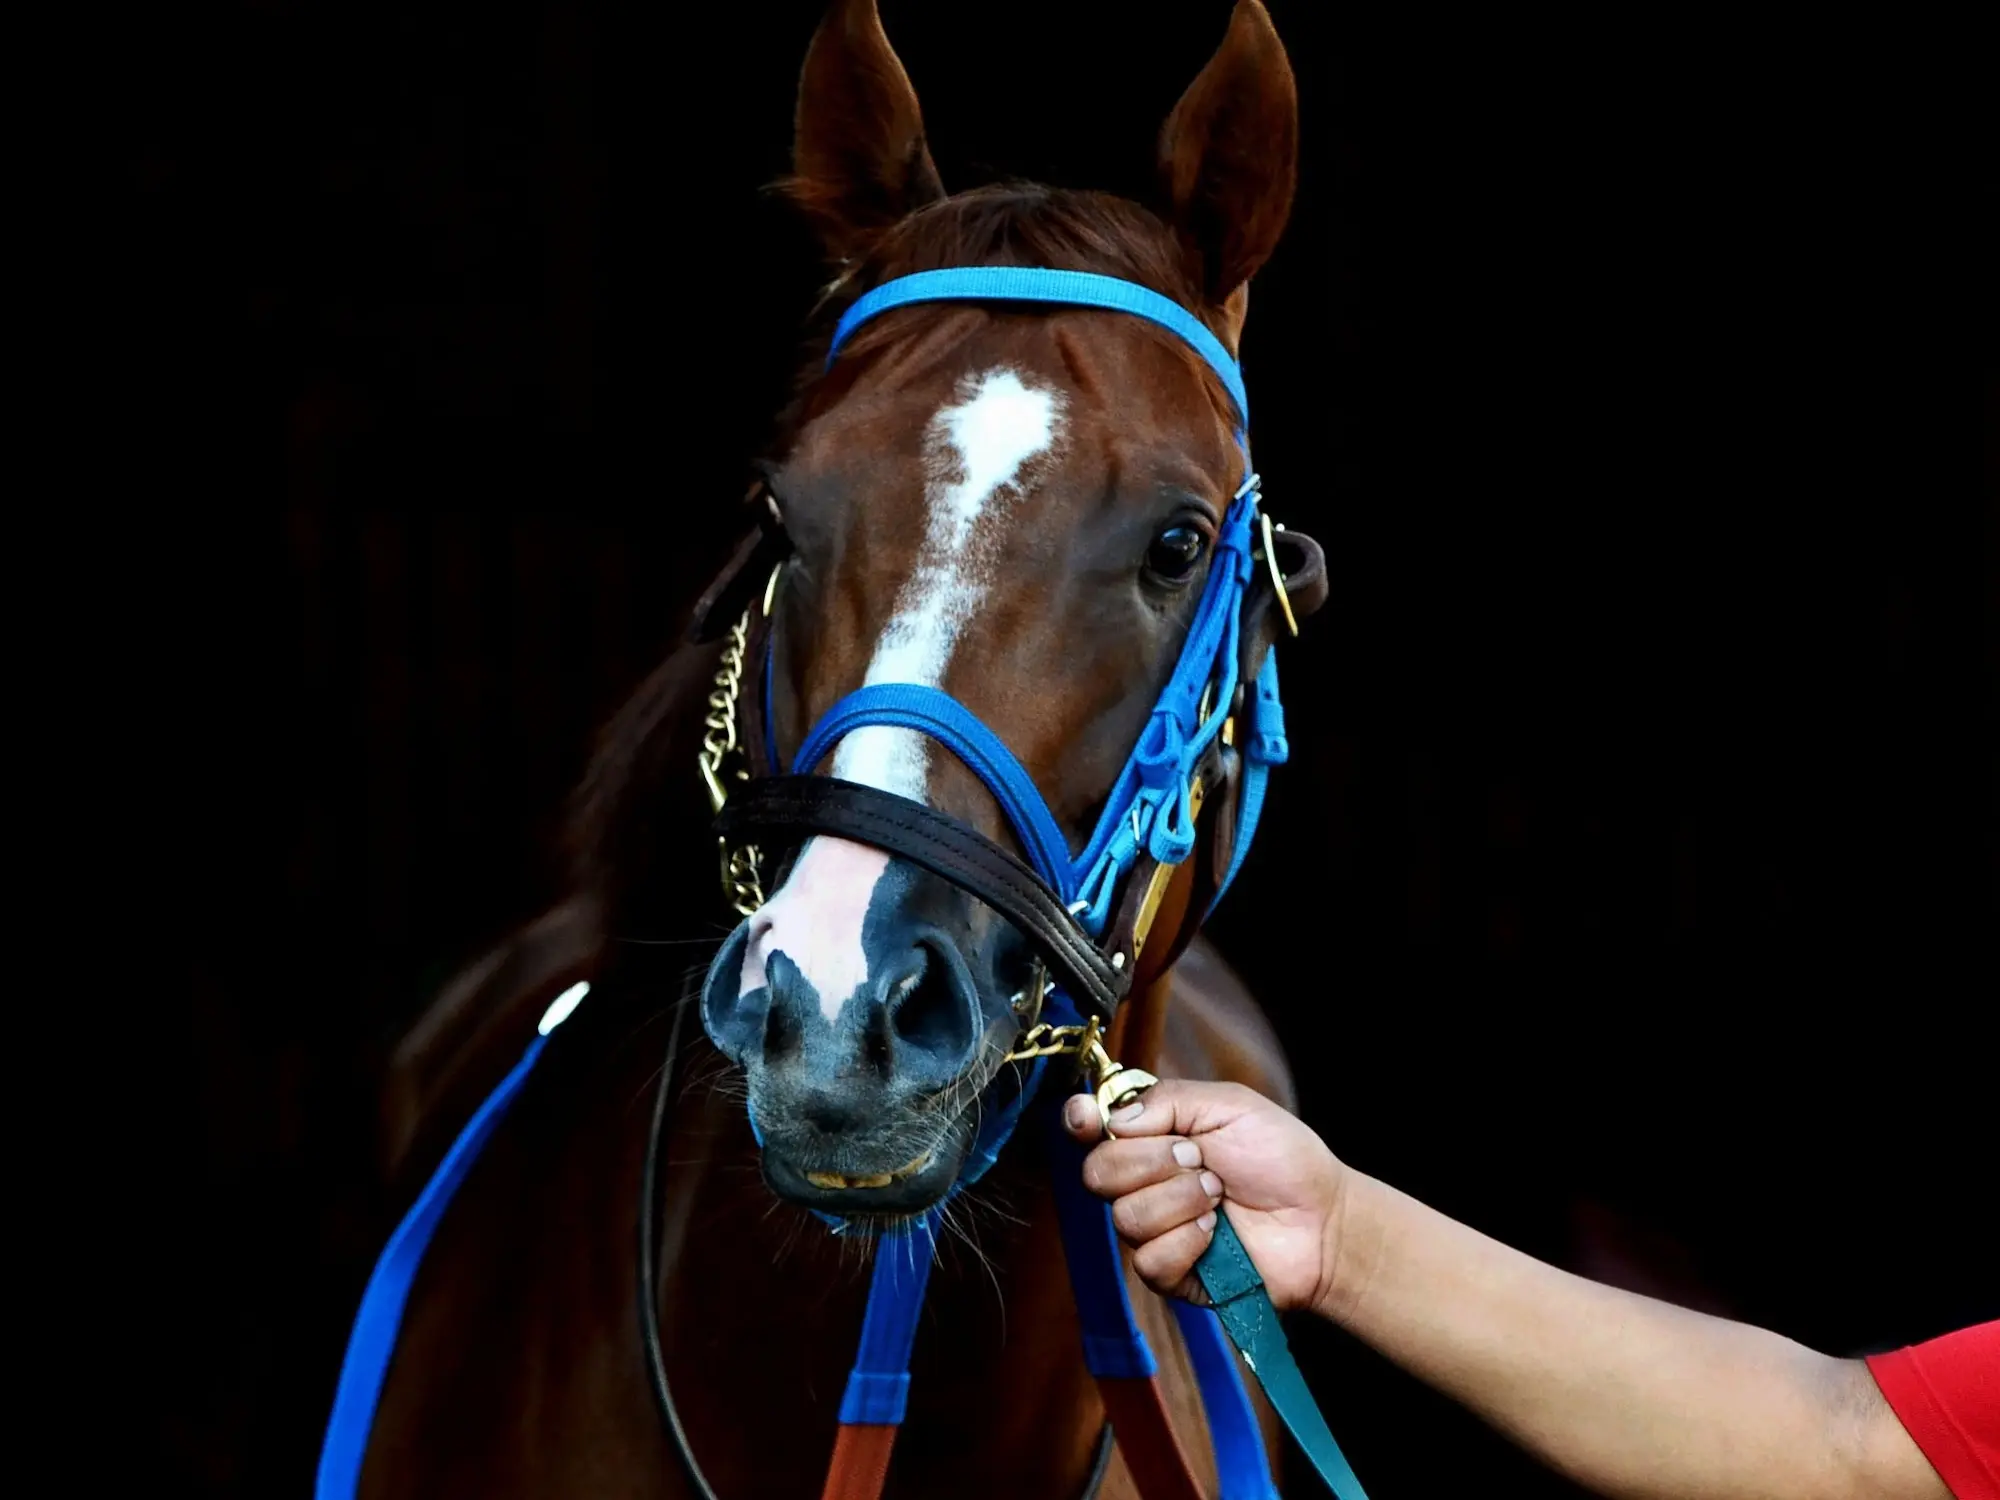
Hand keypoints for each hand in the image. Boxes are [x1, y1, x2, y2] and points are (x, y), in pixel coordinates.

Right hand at [1063, 1079, 1345, 1312]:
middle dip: (1151, 1162)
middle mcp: (1143, 1182)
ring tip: (1218, 1195)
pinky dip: (1187, 1241)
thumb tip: (1115, 1120)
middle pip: (1097, 1173)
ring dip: (1180, 1201)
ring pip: (1126, 1218)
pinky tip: (1216, 1233)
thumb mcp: (1230, 1106)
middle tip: (1199, 1159)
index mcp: (1150, 1136)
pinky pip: (1149, 1261)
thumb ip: (1168, 1100)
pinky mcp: (1170, 1274)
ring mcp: (1154, 1229)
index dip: (1079, 1121)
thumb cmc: (1282, 1157)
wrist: (1322, 1218)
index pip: (1089, 1128)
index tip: (1088, 1119)